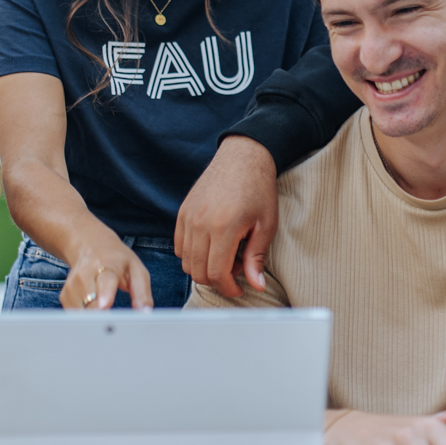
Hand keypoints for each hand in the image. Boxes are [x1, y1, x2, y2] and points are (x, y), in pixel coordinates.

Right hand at [61, 228, 151, 309]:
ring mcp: (72, 285)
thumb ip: (142, 292)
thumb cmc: (117, 260)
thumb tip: (145, 313)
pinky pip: (77, 315)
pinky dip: (88, 317)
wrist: (89, 244)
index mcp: (107, 266)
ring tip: (106, 308)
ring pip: (83, 313)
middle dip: (103, 317)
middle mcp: (86, 274)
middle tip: (114, 323)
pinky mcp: (65, 295)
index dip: (105, 294)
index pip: (105, 282)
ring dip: (96, 318)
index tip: (105, 306)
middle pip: (91, 303)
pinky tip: (94, 306)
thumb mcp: (136, 269)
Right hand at [175, 136, 277, 294]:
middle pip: (197, 271)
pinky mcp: (182, 212)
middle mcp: (200, 223)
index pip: (216, 273)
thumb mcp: (266, 225)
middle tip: (237, 269)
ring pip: (186, 261)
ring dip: (204, 268)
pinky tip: (212, 246)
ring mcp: (188, 217)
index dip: (228, 287)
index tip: (239, 287)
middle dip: (217, 280)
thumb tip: (257, 286)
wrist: (243, 157)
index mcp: (223, 227)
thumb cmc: (259, 190)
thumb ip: (257, 258)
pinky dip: (192, 254)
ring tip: (226, 256)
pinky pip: (179, 245)